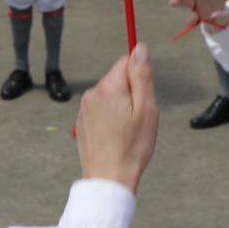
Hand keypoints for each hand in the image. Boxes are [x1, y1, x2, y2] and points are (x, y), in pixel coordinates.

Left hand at [74, 45, 158, 192]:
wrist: (108, 179)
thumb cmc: (132, 147)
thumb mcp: (146, 109)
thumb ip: (142, 75)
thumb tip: (140, 48)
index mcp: (108, 87)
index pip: (126, 62)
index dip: (140, 78)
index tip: (144, 99)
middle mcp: (91, 94)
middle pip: (117, 80)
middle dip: (131, 94)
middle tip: (138, 119)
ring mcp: (83, 109)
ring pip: (109, 96)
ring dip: (120, 107)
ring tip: (127, 131)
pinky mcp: (81, 122)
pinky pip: (101, 110)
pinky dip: (110, 119)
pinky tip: (116, 137)